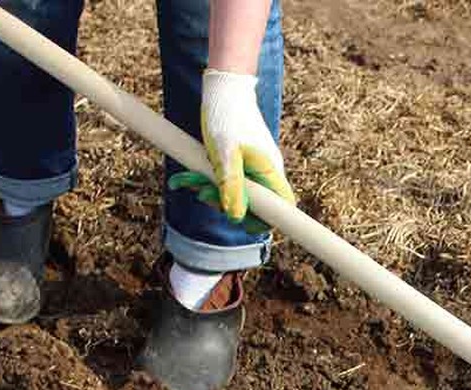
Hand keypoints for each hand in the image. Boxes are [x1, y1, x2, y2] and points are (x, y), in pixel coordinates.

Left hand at [175, 68, 294, 230]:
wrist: (225, 88)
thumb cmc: (226, 117)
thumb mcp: (224, 153)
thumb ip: (231, 186)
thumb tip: (236, 216)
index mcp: (270, 170)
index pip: (282, 208)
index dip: (264, 221)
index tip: (239, 219)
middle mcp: (266, 171)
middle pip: (254, 204)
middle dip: (224, 203)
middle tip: (200, 192)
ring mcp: (255, 167)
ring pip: (237, 192)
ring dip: (212, 190)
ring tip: (188, 179)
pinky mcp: (242, 162)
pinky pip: (229, 180)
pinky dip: (211, 180)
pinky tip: (192, 174)